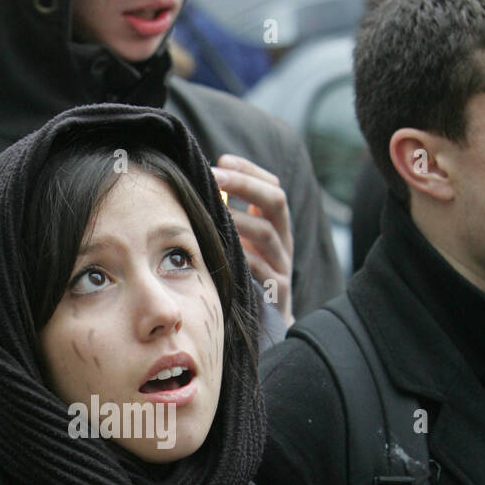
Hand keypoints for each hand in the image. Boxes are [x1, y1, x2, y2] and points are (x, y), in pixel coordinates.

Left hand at [212, 155, 293, 326]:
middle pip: (275, 201)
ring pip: (265, 233)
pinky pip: (260, 268)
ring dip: (237, 218)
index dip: (249, 171)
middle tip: (215, 174)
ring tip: (212, 209)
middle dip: (245, 184)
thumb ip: (231, 221)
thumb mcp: (243, 247)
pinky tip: (220, 250)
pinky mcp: (277, 291)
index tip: (222, 159)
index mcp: (277, 227)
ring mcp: (283, 265)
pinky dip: (241, 256)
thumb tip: (200, 187)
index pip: (272, 187)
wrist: (269, 326)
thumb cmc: (246, 280)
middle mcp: (284, 242)